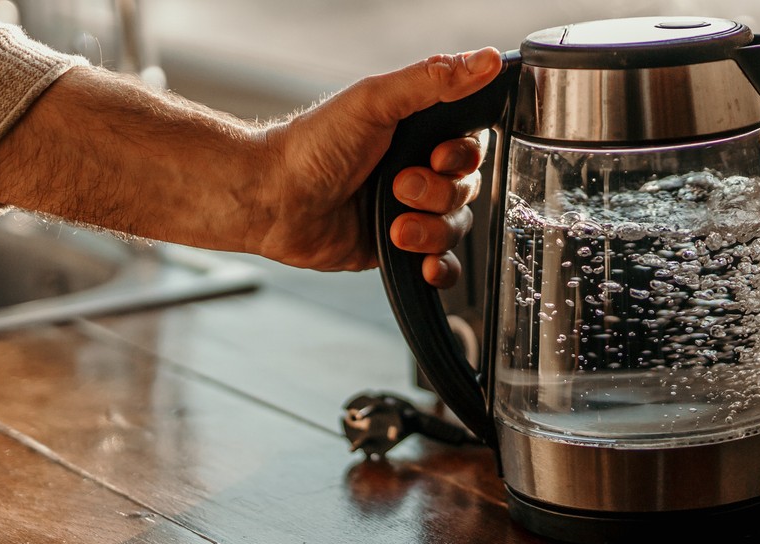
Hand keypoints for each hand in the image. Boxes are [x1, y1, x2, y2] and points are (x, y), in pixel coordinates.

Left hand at [255, 48, 501, 286]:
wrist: (274, 200)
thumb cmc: (312, 146)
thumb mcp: (375, 100)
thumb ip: (433, 80)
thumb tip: (486, 59)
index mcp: (415, 133)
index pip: (471, 145)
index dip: (462, 156)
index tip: (438, 157)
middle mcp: (416, 170)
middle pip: (467, 189)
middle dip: (437, 193)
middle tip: (398, 186)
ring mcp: (408, 212)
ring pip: (456, 227)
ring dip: (431, 229)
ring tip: (395, 227)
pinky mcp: (396, 250)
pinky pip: (441, 264)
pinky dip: (441, 269)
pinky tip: (425, 265)